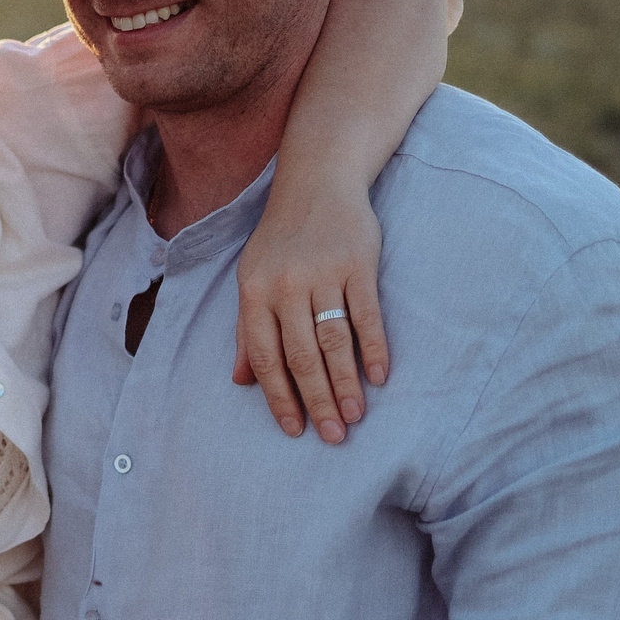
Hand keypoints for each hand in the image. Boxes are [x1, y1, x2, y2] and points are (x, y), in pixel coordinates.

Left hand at [233, 180, 388, 443]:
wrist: (316, 183)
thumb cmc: (280, 240)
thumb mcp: (253, 280)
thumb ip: (248, 330)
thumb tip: (241, 381)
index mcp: (254, 292)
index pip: (265, 356)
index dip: (278, 397)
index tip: (294, 429)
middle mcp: (285, 286)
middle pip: (301, 356)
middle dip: (316, 400)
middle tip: (333, 436)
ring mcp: (323, 274)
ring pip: (334, 341)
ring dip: (345, 383)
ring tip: (355, 417)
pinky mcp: (358, 265)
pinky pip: (367, 315)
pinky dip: (374, 348)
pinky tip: (378, 377)